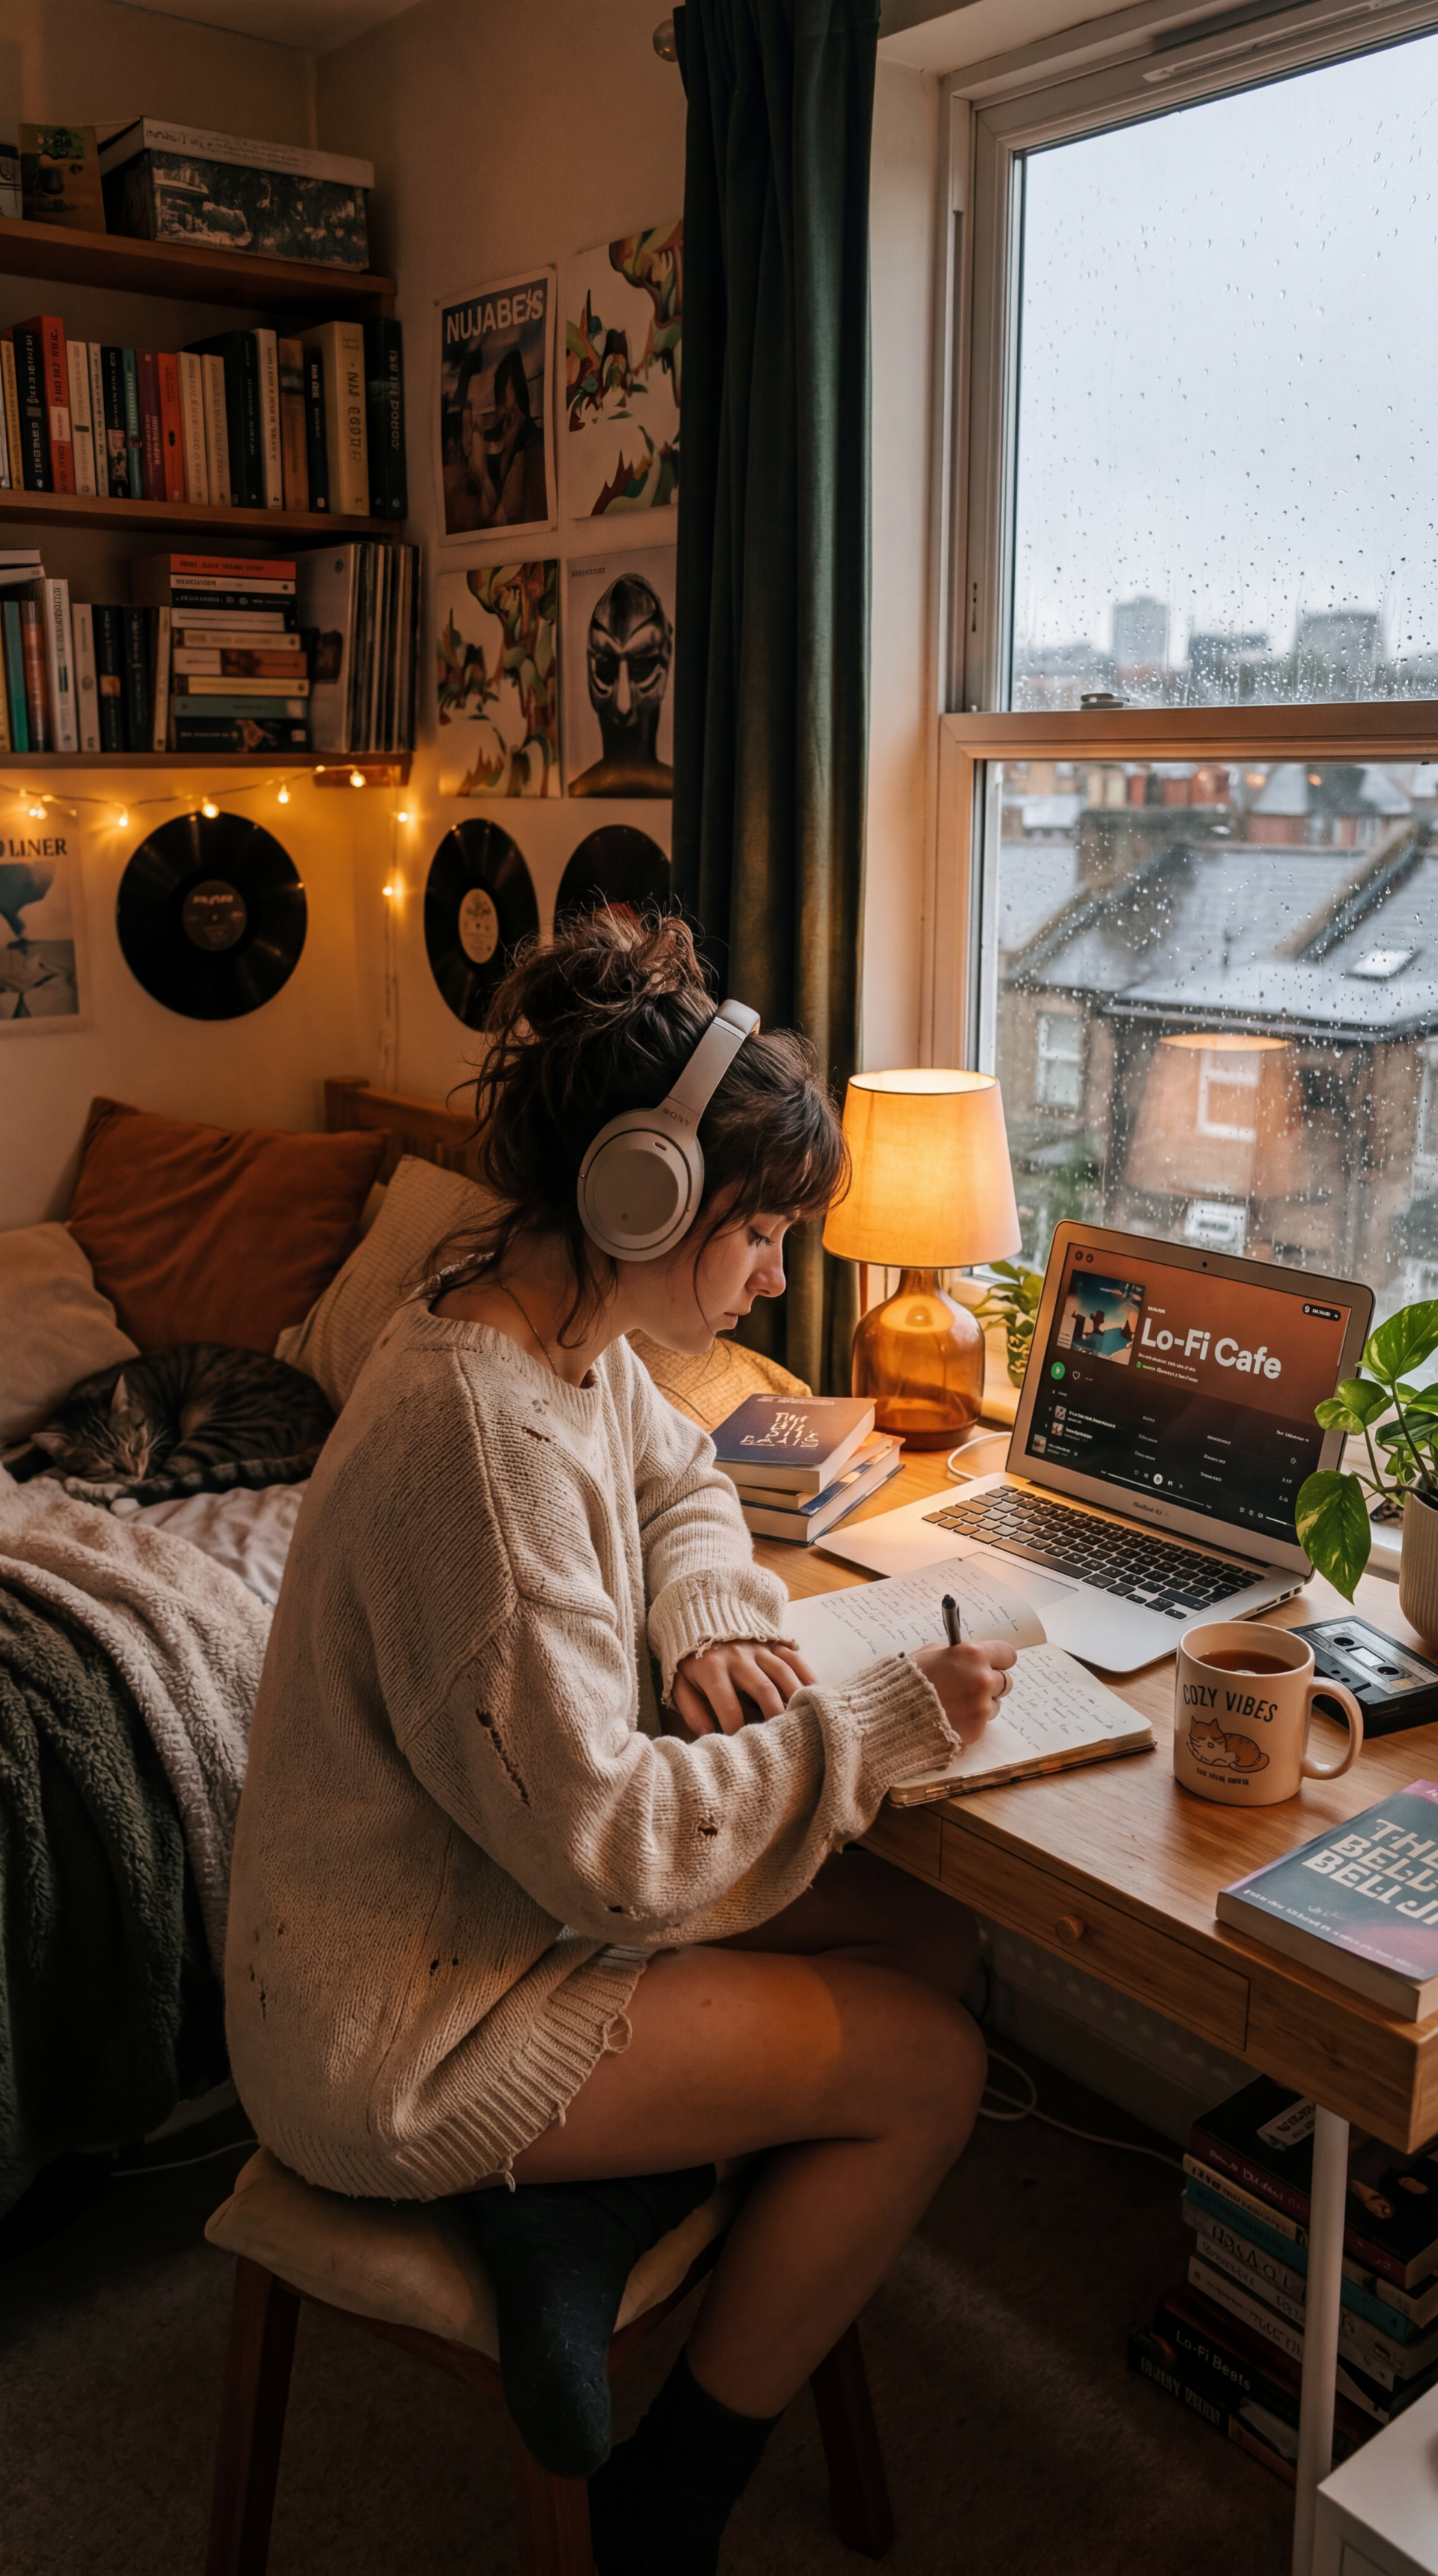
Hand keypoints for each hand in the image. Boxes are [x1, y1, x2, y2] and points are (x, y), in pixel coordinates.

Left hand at [673, 1639, 816, 1737]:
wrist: (701, 1616)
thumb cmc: (692, 1660)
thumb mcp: (681, 1683)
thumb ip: (692, 1710)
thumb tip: (707, 1735)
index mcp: (712, 1669)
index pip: (728, 1706)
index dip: (737, 1729)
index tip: (745, 1746)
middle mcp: (738, 1657)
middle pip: (763, 1690)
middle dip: (775, 1716)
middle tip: (784, 1737)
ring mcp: (758, 1648)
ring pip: (783, 1673)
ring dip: (795, 1697)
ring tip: (804, 1719)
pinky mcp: (772, 1642)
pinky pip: (794, 1658)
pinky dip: (806, 1676)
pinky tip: (813, 1694)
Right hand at [909, 1637, 1017, 1745]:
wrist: (889, 1714)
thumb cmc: (906, 1679)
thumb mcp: (930, 1654)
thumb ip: (957, 1655)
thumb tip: (969, 1659)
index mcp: (973, 1654)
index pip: (1007, 1655)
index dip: (997, 1660)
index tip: (990, 1664)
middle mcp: (983, 1679)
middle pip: (1005, 1681)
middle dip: (990, 1684)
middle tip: (969, 1687)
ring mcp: (981, 1707)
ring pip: (994, 1705)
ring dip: (980, 1705)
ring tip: (954, 1706)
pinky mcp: (976, 1729)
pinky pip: (982, 1723)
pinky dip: (969, 1722)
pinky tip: (949, 1718)